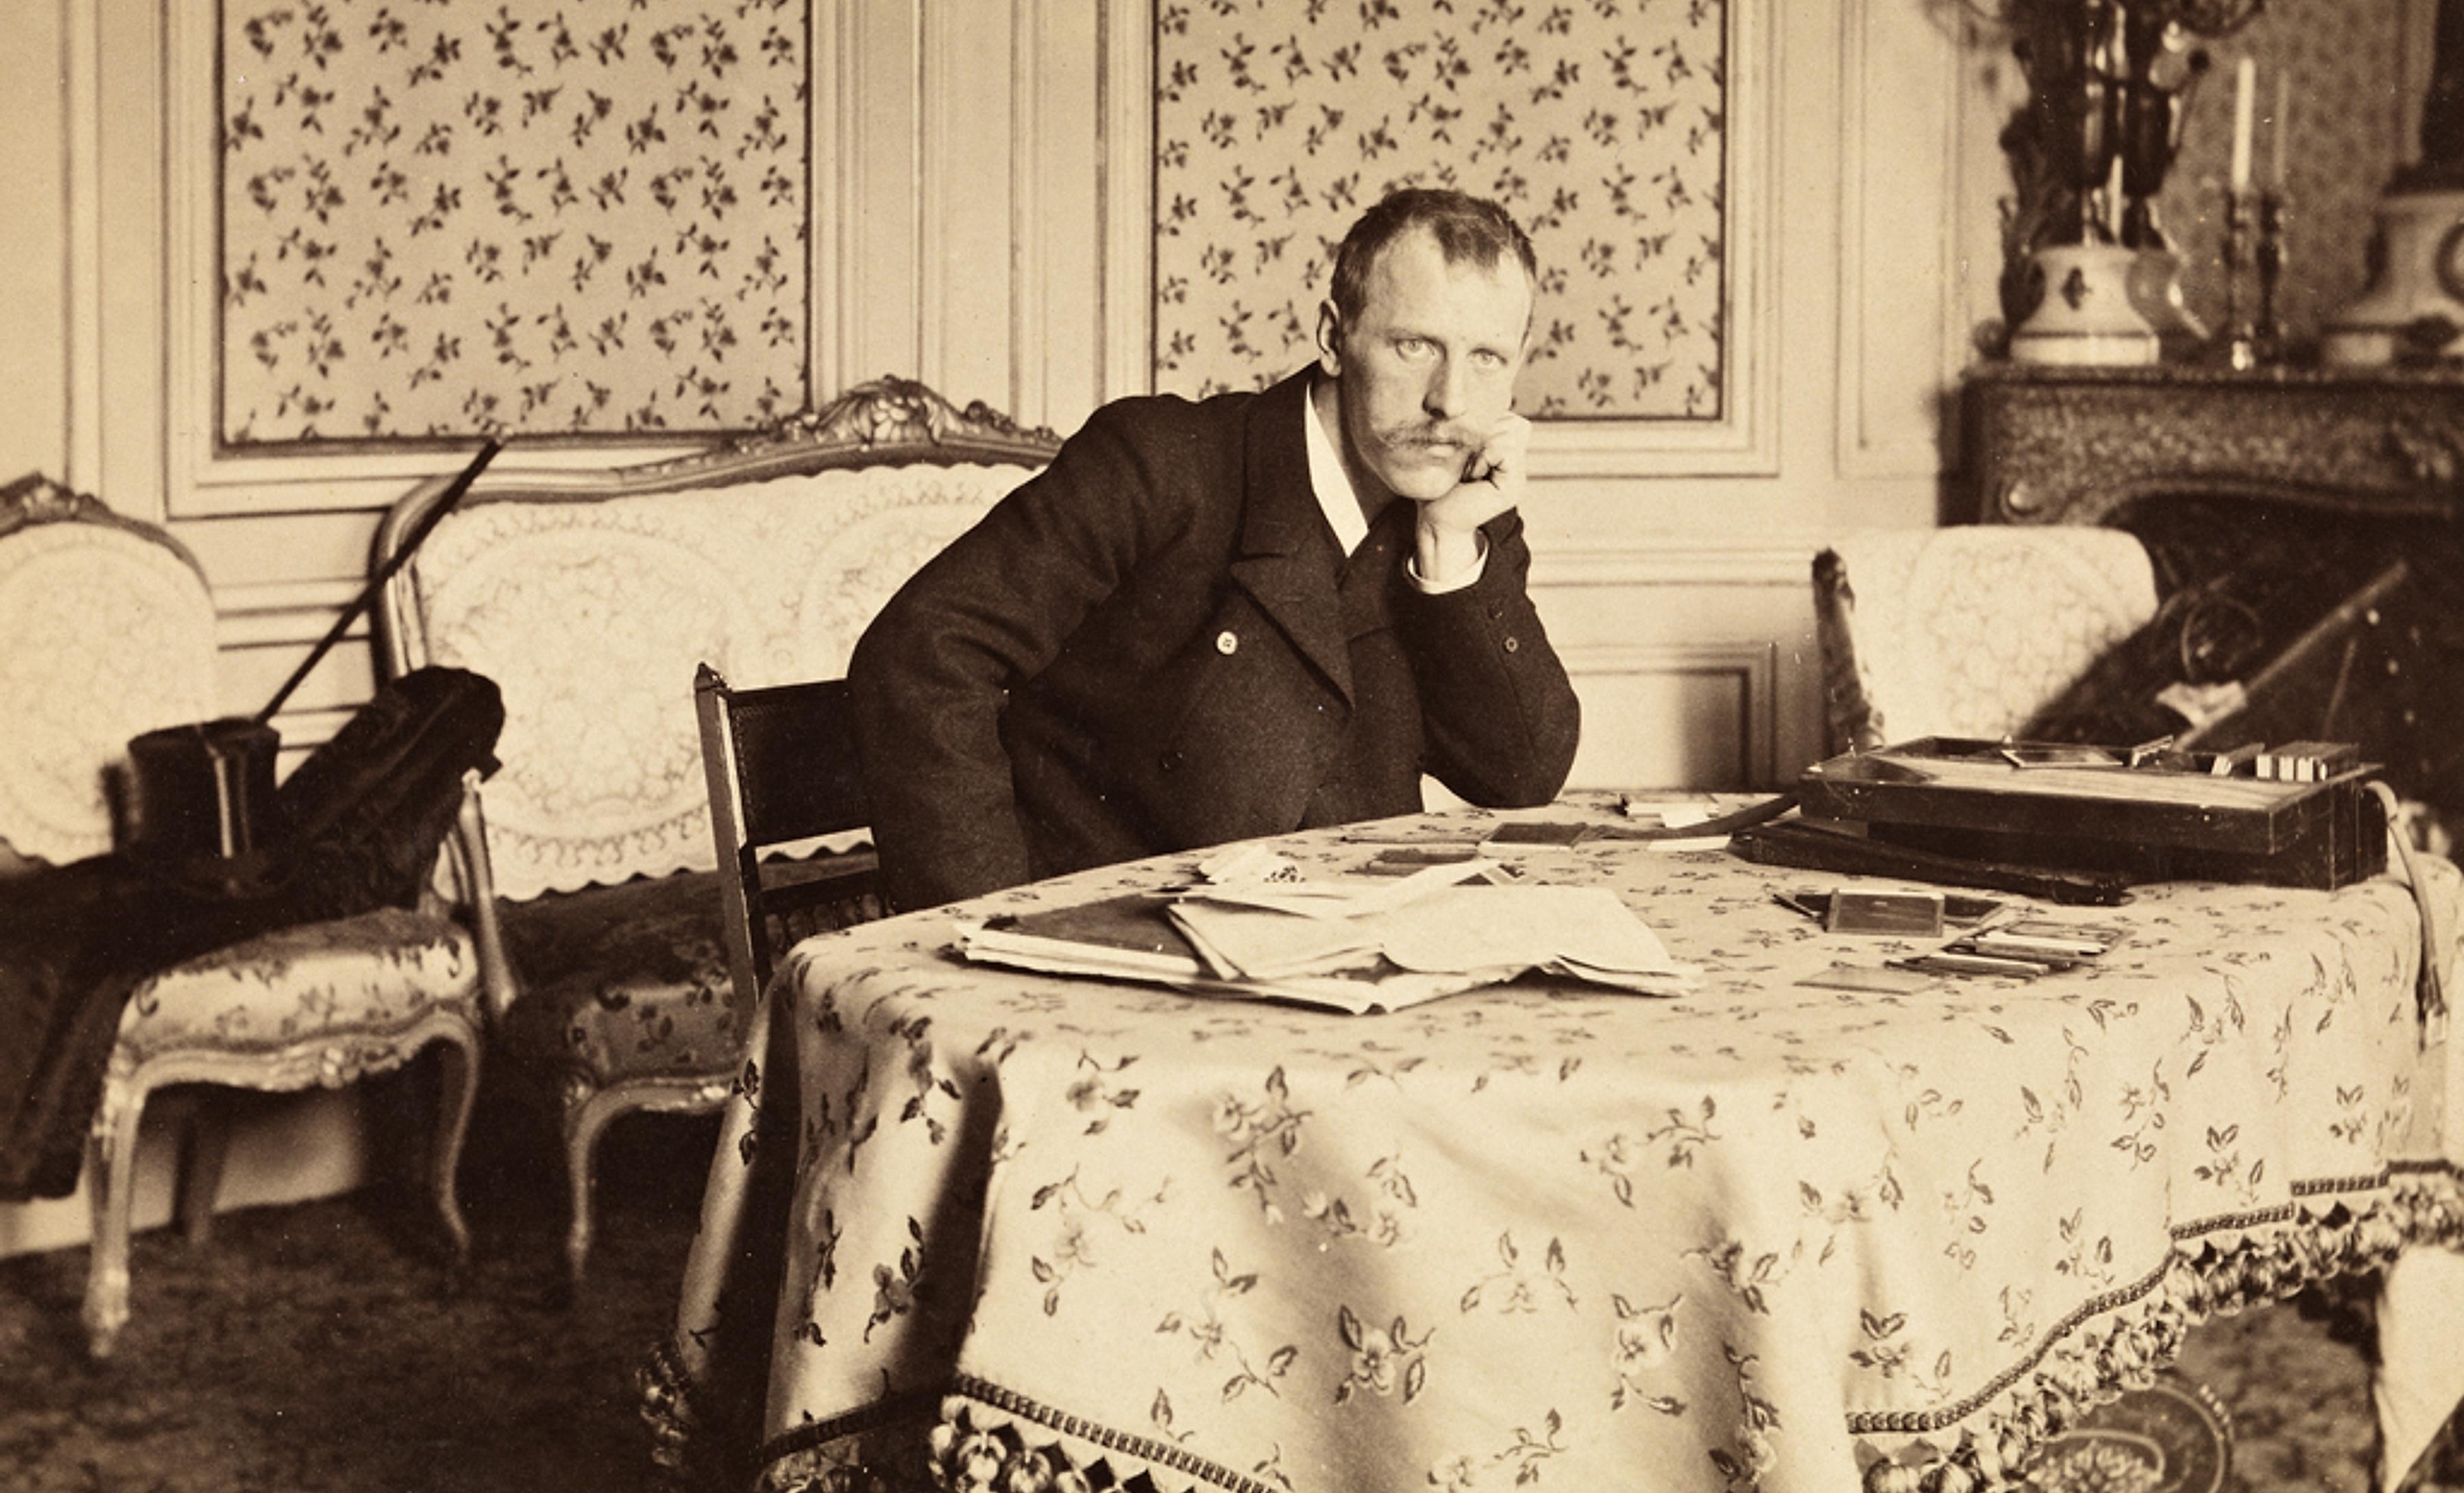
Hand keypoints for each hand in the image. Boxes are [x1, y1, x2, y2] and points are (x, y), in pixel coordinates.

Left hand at [1414, 412, 1529, 584]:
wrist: (1435, 520)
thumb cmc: (1438, 483)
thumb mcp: (1456, 448)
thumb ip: (1475, 430)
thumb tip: (1485, 402)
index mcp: (1504, 451)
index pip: (1508, 416)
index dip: (1483, 423)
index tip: (1461, 448)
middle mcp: (1516, 463)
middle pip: (1513, 422)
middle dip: (1483, 433)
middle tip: (1464, 460)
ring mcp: (1518, 476)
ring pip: (1511, 432)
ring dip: (1482, 446)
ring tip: (1468, 469)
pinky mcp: (1514, 486)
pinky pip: (1505, 449)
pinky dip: (1485, 456)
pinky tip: (1473, 475)